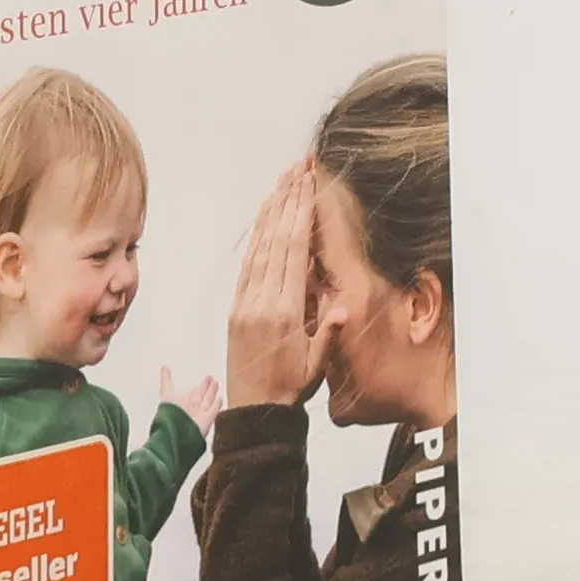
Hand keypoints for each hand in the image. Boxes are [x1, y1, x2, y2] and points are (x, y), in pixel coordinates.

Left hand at [160, 366, 222, 434]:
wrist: (178, 433)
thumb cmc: (170, 415)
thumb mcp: (166, 393)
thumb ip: (166, 380)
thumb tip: (164, 367)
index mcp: (181, 403)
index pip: (189, 392)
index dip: (194, 387)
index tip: (197, 382)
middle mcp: (191, 408)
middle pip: (200, 395)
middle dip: (205, 387)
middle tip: (210, 378)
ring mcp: (200, 413)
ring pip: (208, 400)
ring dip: (212, 392)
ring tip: (216, 383)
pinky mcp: (208, 419)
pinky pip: (213, 410)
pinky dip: (217, 404)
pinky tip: (219, 399)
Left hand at [226, 161, 330, 407]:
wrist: (253, 412)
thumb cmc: (290, 390)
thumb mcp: (316, 366)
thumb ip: (327, 333)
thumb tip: (343, 306)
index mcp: (284, 312)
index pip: (293, 250)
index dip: (300, 213)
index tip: (308, 184)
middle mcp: (261, 300)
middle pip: (276, 239)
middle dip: (288, 199)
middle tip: (299, 168)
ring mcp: (246, 301)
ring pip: (259, 246)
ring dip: (272, 211)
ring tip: (283, 181)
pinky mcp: (236, 306)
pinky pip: (248, 263)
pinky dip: (257, 236)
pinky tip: (265, 218)